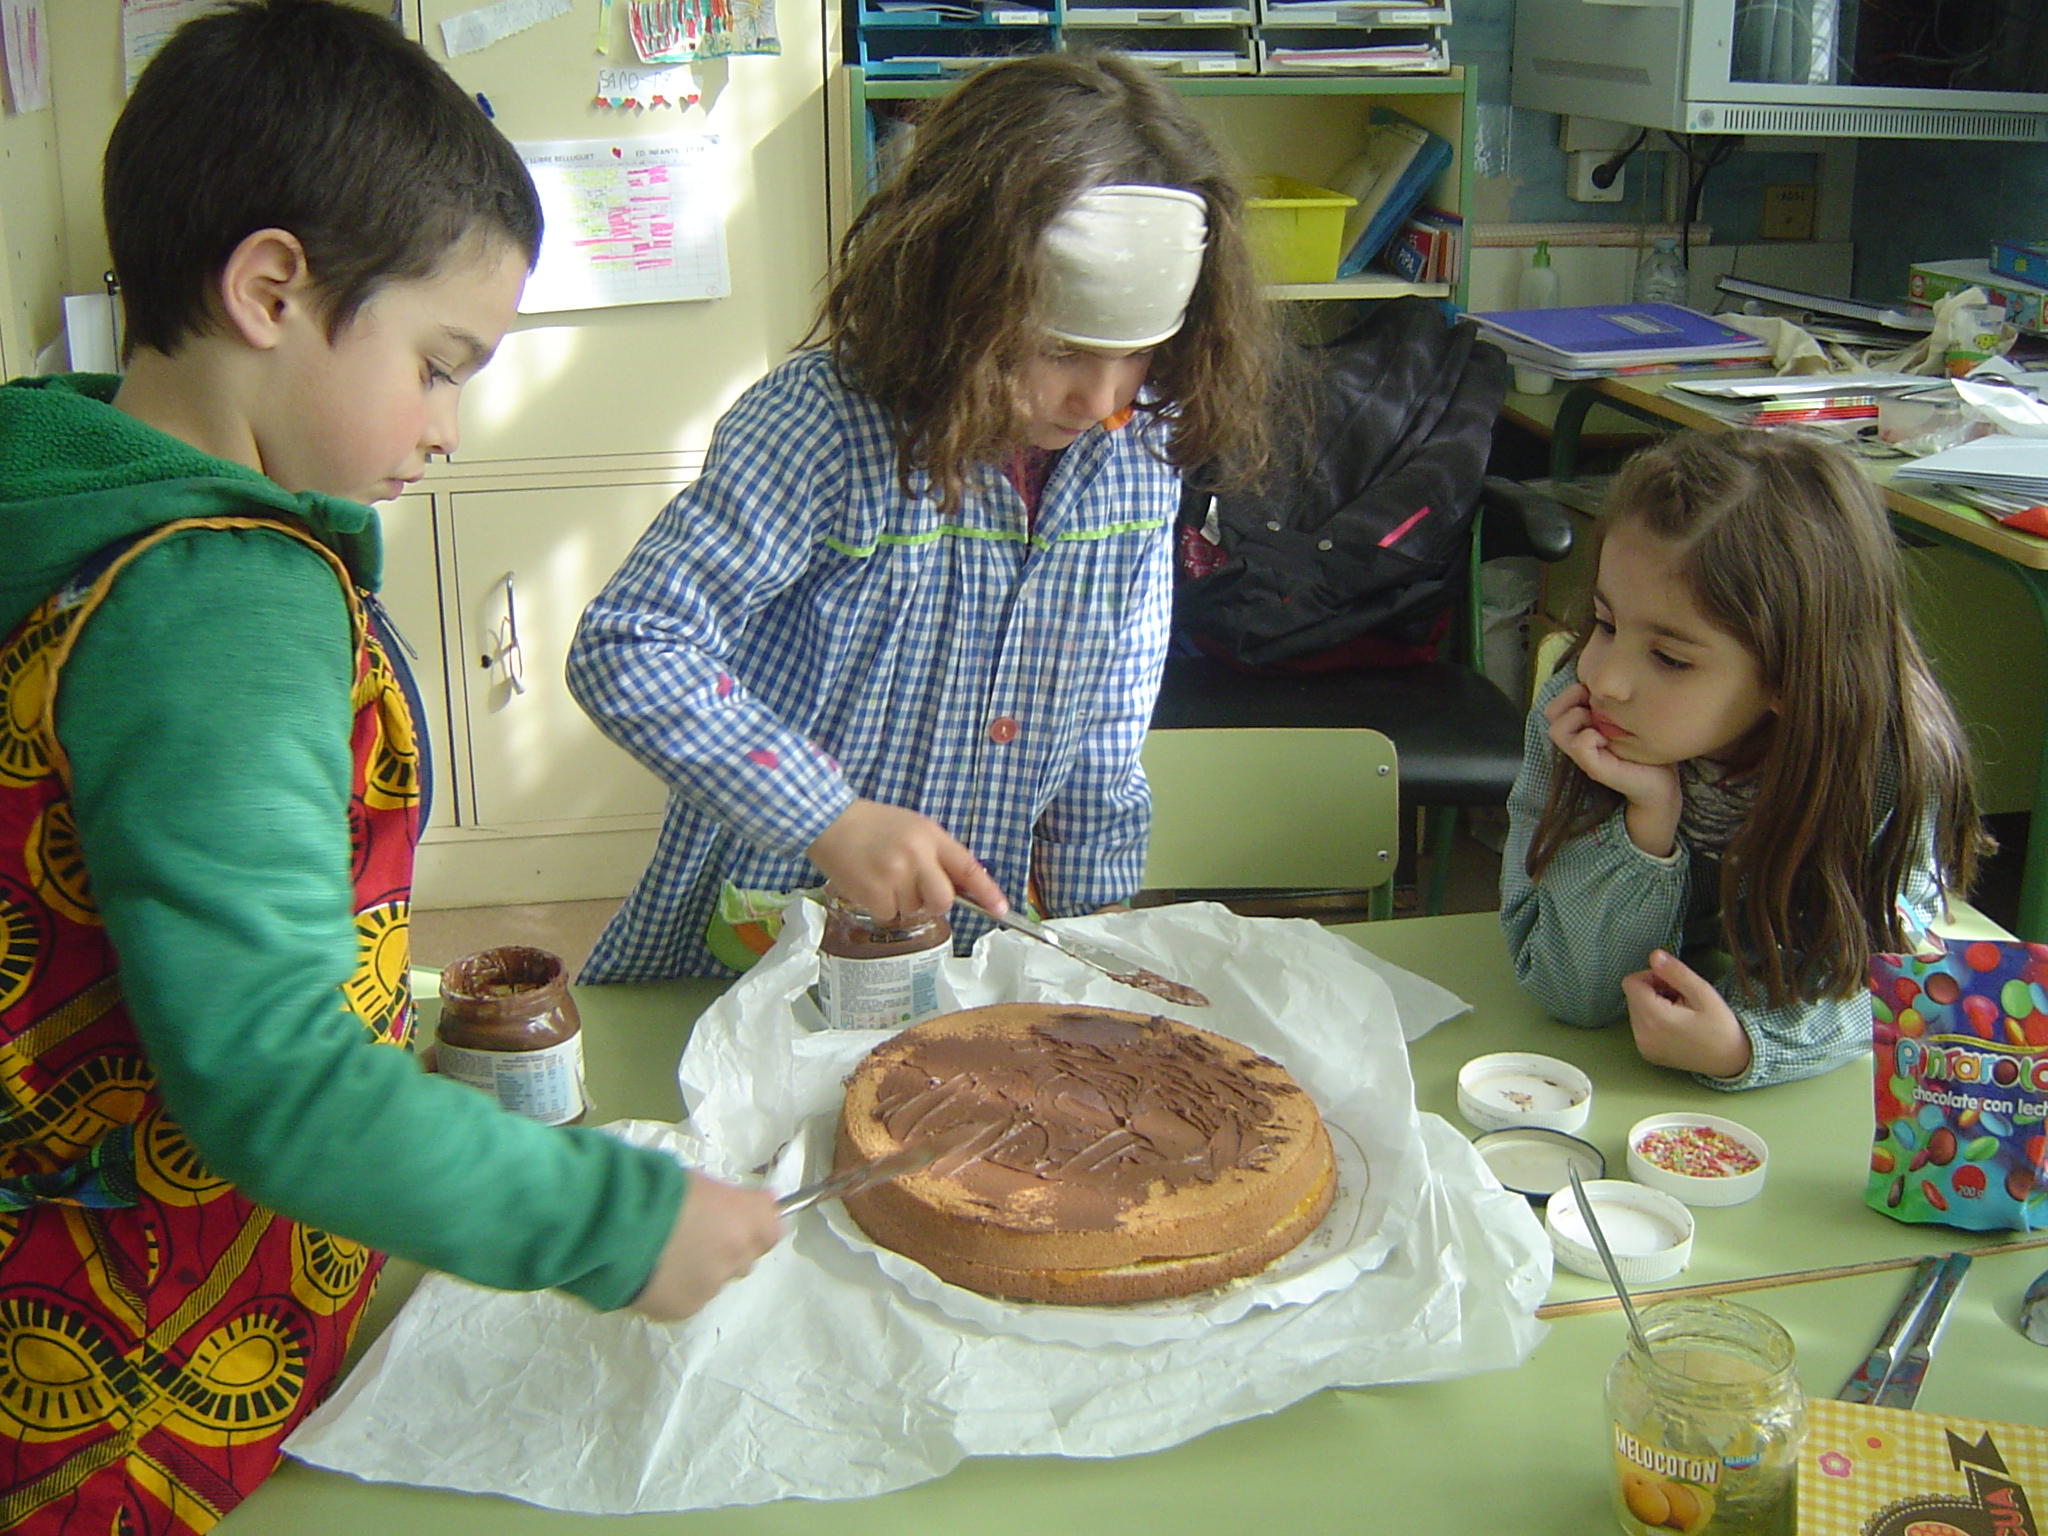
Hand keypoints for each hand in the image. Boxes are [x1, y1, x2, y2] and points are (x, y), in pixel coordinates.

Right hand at [628, 1173, 783, 1322]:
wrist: (610, 1225)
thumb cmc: (650, 1188)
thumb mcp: (695, 1181)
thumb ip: (724, 1199)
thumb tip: (742, 1206)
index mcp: (743, 1216)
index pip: (772, 1229)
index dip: (755, 1224)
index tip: (738, 1218)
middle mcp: (736, 1254)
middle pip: (744, 1257)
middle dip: (726, 1248)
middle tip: (693, 1237)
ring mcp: (711, 1286)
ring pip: (715, 1280)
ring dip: (699, 1270)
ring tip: (663, 1255)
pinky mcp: (685, 1309)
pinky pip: (689, 1299)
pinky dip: (676, 1289)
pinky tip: (651, 1273)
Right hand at [806, 798, 1008, 919]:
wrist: (829, 821)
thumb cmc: (874, 825)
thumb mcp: (914, 828)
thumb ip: (938, 854)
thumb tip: (961, 887)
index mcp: (931, 836)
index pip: (968, 868)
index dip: (987, 892)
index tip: (1001, 909)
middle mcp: (917, 856)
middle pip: (943, 900)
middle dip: (934, 902)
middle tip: (916, 891)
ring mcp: (895, 876)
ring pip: (914, 911)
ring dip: (902, 902)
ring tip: (883, 876)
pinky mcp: (873, 894)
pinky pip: (890, 916)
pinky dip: (881, 908)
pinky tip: (870, 886)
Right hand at [1545, 681, 1681, 856]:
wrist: (1662, 785)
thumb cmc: (1646, 749)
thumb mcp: (1625, 718)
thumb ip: (1609, 703)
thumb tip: (1601, 680)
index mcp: (1581, 729)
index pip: (1555, 704)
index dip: (1572, 692)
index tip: (1599, 696)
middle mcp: (1576, 743)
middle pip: (1550, 713)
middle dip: (1573, 700)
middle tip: (1599, 707)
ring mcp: (1583, 759)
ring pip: (1556, 729)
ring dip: (1579, 718)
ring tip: (1602, 724)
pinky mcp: (1596, 770)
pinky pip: (1579, 744)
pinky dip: (1592, 735)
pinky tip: (1610, 739)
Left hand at [1620, 949, 1751, 1078]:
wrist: (1731, 1061)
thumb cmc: (1721, 1026)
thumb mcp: (1703, 993)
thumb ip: (1676, 972)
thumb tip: (1654, 956)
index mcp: (1655, 1019)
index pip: (1631, 983)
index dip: (1651, 976)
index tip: (1673, 983)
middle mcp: (1642, 1035)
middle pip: (1632, 995)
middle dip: (1654, 990)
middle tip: (1681, 998)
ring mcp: (1643, 1046)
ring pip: (1635, 1009)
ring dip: (1653, 1004)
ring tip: (1681, 1012)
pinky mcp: (1646, 1052)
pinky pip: (1640, 1025)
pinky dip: (1653, 1019)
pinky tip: (1676, 1024)